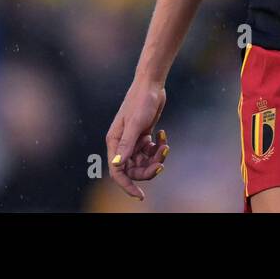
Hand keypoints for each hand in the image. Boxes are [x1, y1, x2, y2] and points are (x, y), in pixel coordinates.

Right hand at [105, 79, 169, 199]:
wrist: (151, 84)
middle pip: (133, 169)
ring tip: (165, 145)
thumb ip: (127, 144)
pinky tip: (163, 134)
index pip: (117, 171)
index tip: (140, 195)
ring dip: (156, 157)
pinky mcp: (144, 135)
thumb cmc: (141, 101)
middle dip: (148, 170)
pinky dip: (159, 147)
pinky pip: (151, 151)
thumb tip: (117, 164)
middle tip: (161, 164)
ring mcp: (133, 140)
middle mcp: (122, 143)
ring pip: (144, 161)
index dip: (127, 185)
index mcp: (114, 141)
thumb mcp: (135, 123)